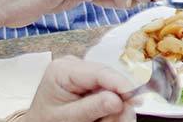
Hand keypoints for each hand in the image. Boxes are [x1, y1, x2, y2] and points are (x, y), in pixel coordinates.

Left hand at [23, 55, 137, 121]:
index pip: (99, 72)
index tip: (135, 99)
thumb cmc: (46, 121)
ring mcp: (83, 71)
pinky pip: (109, 90)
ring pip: (112, 85)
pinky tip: (101, 117)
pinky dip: (110, 106)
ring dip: (115, 105)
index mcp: (62, 70)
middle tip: (121, 120)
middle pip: (109, 78)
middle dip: (118, 100)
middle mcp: (74, 65)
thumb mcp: (66, 118)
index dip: (121, 84)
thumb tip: (118, 100)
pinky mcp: (89, 80)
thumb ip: (91, 108)